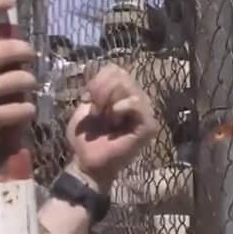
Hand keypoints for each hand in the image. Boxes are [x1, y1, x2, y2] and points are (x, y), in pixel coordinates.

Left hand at [65, 65, 156, 188]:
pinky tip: (114, 122)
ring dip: (108, 103)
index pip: (115, 69)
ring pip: (128, 86)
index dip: (97, 81)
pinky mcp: (149, 125)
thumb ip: (95, 88)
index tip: (89, 101)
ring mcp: (146, 112)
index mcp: (124, 95)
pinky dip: (119, 108)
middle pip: (121, 74)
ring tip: (106, 120)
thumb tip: (107, 75)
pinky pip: (135, 102)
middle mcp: (138, 100)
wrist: (87, 163)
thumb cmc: (86, 140)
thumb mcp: (84, 108)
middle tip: (97, 113)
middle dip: (101, 92)